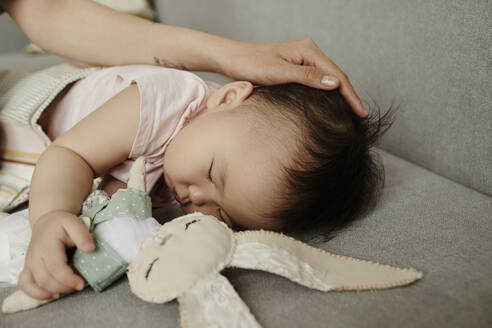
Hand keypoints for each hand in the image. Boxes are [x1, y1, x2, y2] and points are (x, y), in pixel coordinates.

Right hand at [18, 210, 94, 299]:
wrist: (47, 222)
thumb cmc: (62, 224)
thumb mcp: (75, 223)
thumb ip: (82, 235)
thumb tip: (90, 249)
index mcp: (46, 245)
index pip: (55, 268)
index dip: (68, 279)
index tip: (81, 283)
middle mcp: (34, 256)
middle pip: (45, 280)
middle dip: (63, 287)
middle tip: (78, 285)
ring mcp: (28, 263)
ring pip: (33, 285)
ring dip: (51, 292)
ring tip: (67, 289)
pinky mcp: (27, 268)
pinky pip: (24, 285)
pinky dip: (36, 294)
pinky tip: (52, 294)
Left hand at [219, 39, 366, 116]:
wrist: (232, 60)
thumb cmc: (250, 63)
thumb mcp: (279, 72)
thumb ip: (307, 78)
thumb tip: (335, 84)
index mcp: (308, 50)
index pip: (337, 75)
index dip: (350, 95)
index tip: (360, 113)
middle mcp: (308, 52)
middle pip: (336, 76)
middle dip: (349, 96)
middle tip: (359, 118)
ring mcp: (302, 60)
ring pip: (327, 80)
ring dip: (339, 96)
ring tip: (349, 115)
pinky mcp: (295, 68)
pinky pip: (317, 82)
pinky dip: (326, 94)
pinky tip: (329, 106)